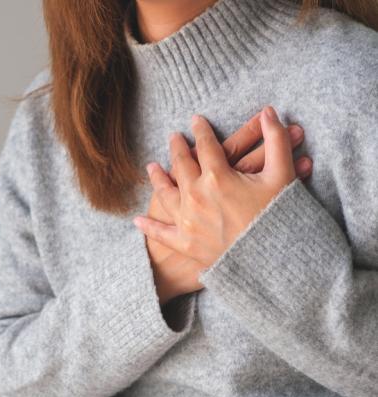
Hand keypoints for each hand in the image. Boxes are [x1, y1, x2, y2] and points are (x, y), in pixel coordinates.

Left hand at [135, 106, 298, 300]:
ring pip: (165, 193)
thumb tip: (269, 111)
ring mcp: (187, 220)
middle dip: (177, 148)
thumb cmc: (278, 218)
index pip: (205, 145)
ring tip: (152, 167)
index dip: (201, 130)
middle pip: (181, 164)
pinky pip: (161, 233)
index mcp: (217, 176)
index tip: (196, 121)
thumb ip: (275, 140)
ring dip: (157, 178)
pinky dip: (149, 226)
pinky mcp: (185, 243)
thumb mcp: (282, 175)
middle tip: (173, 138)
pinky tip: (138, 220)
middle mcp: (195, 195)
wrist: (271, 261)